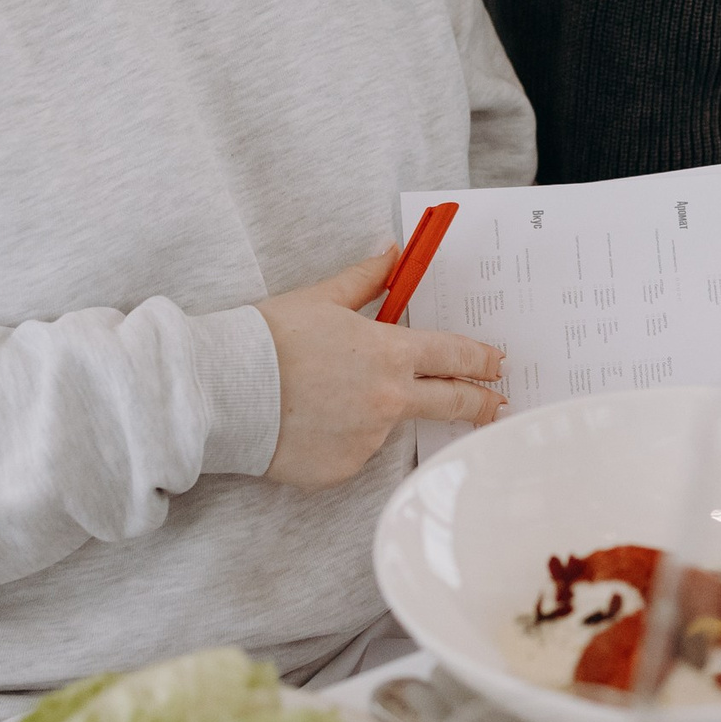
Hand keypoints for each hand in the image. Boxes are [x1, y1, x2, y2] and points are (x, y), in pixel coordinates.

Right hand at [256, 248, 505, 487]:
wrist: (223, 391)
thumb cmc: (269, 338)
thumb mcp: (321, 298)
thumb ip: (366, 279)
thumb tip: (392, 252)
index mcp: (389, 354)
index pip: (453, 355)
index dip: (480, 359)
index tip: (497, 364)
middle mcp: (388, 401)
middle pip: (449, 402)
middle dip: (478, 402)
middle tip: (495, 404)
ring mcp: (367, 439)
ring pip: (388, 424)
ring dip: (378, 413)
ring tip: (329, 398)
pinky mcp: (342, 469)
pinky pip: (354, 451)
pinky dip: (342, 438)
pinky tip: (312, 422)